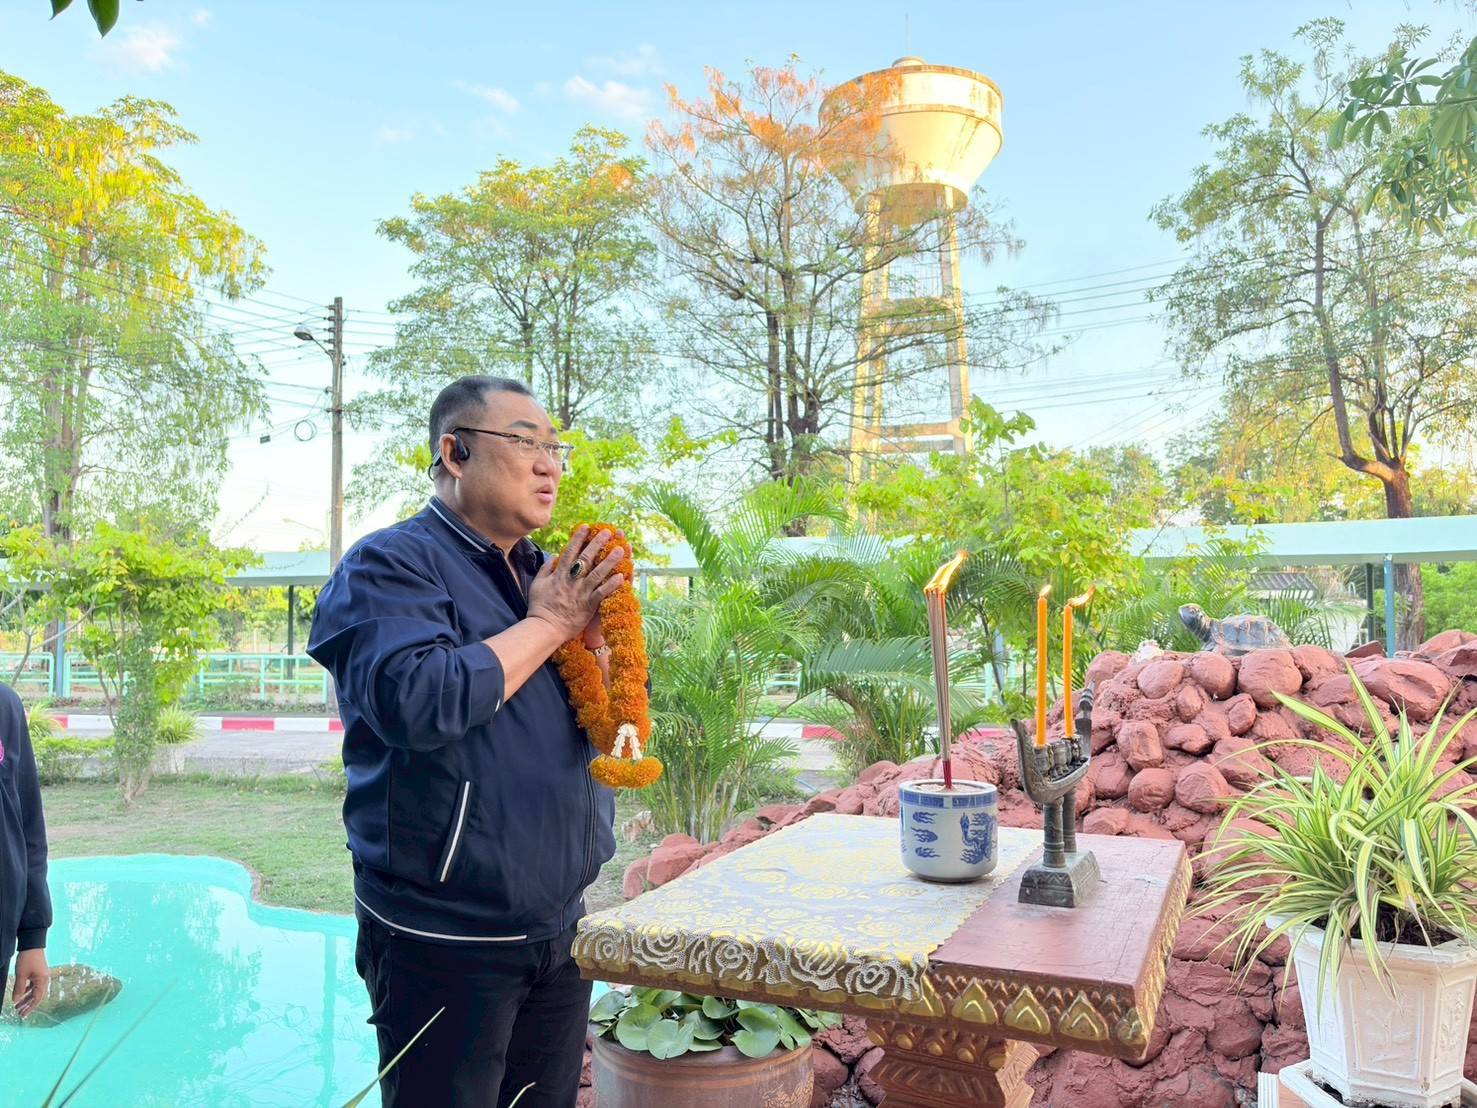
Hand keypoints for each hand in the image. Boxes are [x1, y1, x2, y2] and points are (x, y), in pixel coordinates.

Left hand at [12, 948, 47, 1018]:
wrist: (32, 944)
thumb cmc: (27, 959)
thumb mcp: (21, 975)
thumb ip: (19, 989)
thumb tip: (16, 1000)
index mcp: (42, 981)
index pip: (37, 998)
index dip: (30, 1007)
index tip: (22, 1014)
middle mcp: (44, 980)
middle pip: (37, 996)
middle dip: (28, 1005)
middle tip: (19, 1013)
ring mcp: (41, 976)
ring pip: (34, 991)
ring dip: (26, 999)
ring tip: (17, 1006)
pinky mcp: (38, 973)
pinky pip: (33, 986)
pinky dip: (27, 991)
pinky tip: (20, 995)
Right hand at [527, 525, 626, 642]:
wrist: (544, 628)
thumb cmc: (539, 607)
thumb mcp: (537, 584)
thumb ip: (545, 569)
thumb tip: (554, 556)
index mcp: (559, 574)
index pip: (570, 552)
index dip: (578, 538)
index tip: (586, 527)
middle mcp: (571, 580)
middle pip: (586, 558)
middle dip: (597, 543)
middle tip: (608, 532)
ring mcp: (580, 592)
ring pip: (597, 573)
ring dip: (610, 561)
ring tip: (621, 550)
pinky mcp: (588, 605)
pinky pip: (602, 593)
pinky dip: (611, 585)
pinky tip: (622, 577)